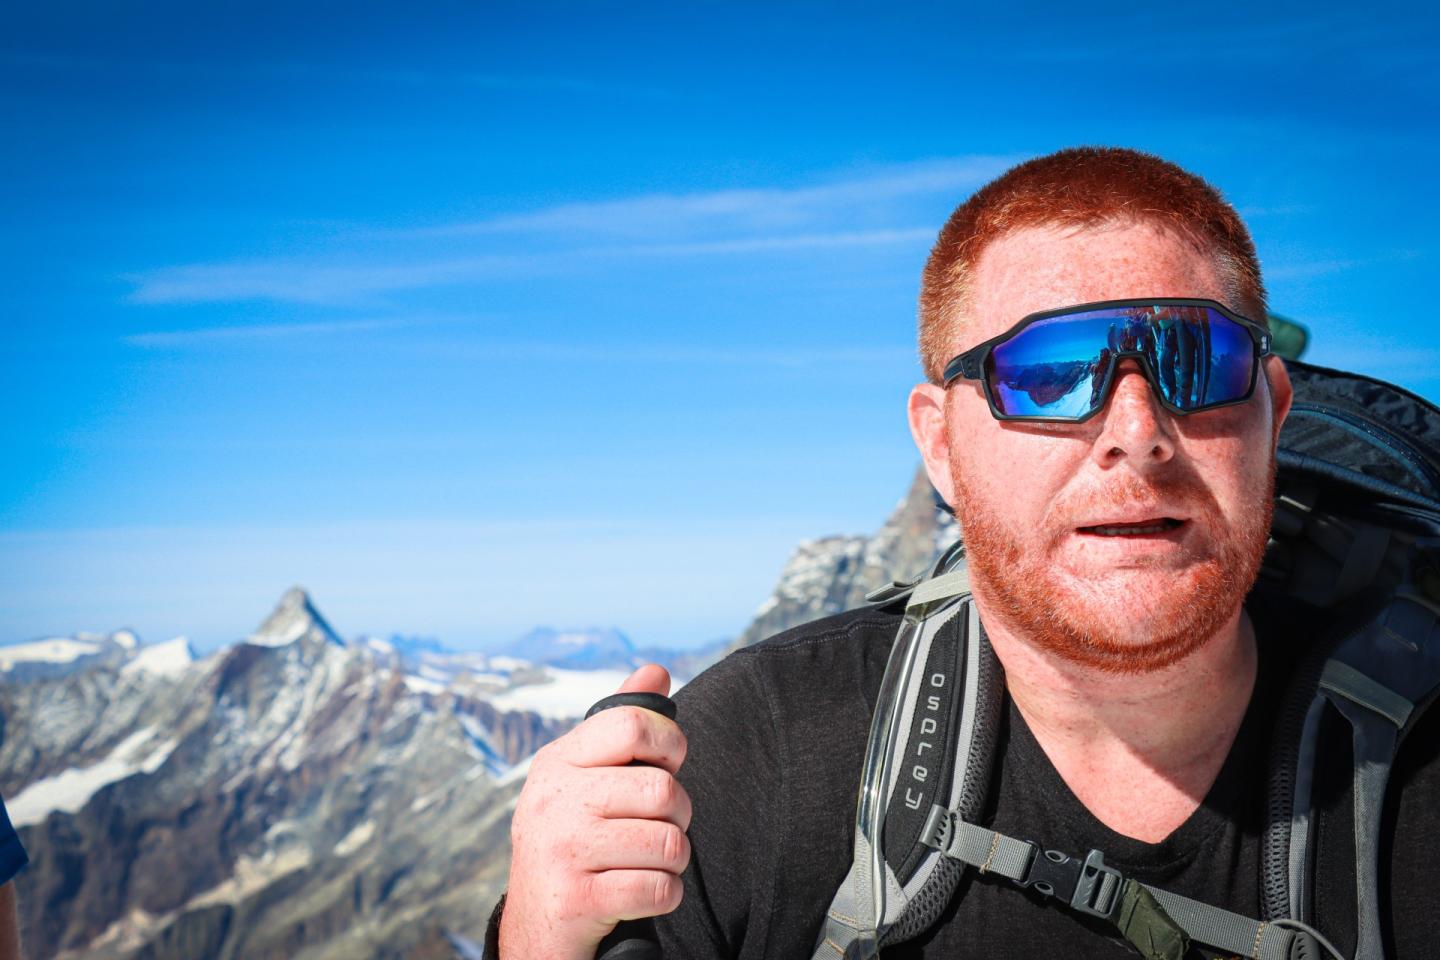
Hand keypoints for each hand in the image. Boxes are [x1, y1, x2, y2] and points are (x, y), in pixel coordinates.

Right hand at [500, 664, 690, 959]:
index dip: (669, 743)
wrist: (535, 926)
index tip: (667, 764)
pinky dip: (664, 895)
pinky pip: (660, 888)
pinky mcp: (576, 900)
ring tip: (647, 861)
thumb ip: (622, 725)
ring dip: (673, 860)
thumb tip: (657, 670)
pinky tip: (641, 893)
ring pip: (669, 842)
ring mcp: (561, 850)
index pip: (632, 724)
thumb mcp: (585, 777)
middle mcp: (553, 800)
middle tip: (659, 826)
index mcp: (558, 761)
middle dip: (679, 814)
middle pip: (663, 788)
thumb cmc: (574, 840)